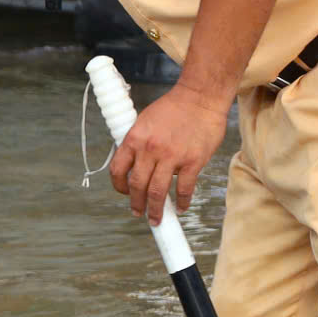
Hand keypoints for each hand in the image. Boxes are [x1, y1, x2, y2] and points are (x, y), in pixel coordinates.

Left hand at [107, 82, 231, 223]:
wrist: (200, 97)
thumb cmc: (174, 107)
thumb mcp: (145, 120)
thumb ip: (139, 142)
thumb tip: (136, 163)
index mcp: (134, 138)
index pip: (117, 169)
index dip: (118, 186)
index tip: (124, 193)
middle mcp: (150, 149)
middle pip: (137, 185)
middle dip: (136, 204)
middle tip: (138, 213)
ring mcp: (171, 156)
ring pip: (158, 192)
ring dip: (155, 209)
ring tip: (156, 219)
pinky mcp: (192, 161)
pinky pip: (184, 188)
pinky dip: (181, 201)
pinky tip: (180, 207)